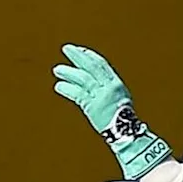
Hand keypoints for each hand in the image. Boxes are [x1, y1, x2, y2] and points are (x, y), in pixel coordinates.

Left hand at [53, 44, 171, 176]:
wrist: (125, 133)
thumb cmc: (122, 119)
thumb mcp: (118, 99)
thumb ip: (106, 89)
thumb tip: (94, 82)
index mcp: (116, 84)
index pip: (101, 64)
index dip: (89, 56)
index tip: (80, 50)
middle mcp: (108, 87)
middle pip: (91, 67)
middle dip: (78, 57)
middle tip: (66, 48)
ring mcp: (100, 97)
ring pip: (82, 79)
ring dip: (68, 73)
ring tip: (57, 69)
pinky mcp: (91, 107)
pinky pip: (77, 95)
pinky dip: (67, 89)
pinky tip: (58, 86)